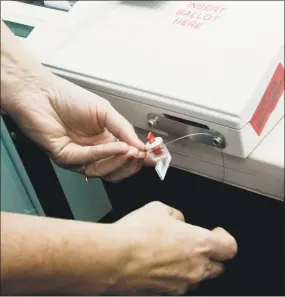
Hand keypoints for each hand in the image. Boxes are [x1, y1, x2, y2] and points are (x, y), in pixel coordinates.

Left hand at [6, 75, 149, 181]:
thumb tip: (140, 144)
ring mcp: (79, 157)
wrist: (42, 92)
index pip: (124, 157)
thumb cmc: (69, 98)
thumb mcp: (105, 111)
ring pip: (103, 171)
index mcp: (103, 141)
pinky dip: (104, 154)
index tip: (153, 156)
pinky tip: (116, 146)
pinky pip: (88, 161)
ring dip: (120, 161)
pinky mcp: (65, 158)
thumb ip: (123, 128)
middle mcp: (92, 152)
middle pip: (116, 170)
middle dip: (131, 164)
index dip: (139, 159)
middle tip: (142, 155)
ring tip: (131, 150)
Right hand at [110, 201, 237, 294]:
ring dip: (191, 265)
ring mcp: (181, 284)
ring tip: (170, 252)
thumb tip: (178, 221)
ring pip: (197, 277)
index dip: (225, 239)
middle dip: (210, 255)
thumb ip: (176, 215)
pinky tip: (158, 262)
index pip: (229, 247)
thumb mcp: (159, 209)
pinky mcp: (165, 293)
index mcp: (200, 244)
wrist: (114, 258)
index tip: (217, 233)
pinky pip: (178, 284)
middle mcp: (195, 268)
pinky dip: (174, 275)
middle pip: (218, 267)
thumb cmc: (137, 234)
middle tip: (194, 243)